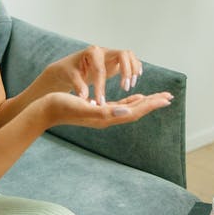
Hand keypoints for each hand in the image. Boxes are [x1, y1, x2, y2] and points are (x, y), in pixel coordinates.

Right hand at [39, 91, 172, 128]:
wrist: (45, 110)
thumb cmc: (61, 107)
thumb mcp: (83, 107)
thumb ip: (104, 111)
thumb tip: (126, 112)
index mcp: (106, 117)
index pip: (134, 111)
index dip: (150, 104)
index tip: (166, 99)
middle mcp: (107, 117)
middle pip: (136, 110)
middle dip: (152, 103)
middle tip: (169, 97)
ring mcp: (103, 114)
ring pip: (130, 108)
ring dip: (144, 102)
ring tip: (158, 97)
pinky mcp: (97, 109)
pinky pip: (120, 106)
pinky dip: (131, 101)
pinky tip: (135, 98)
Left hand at [47, 46, 142, 105]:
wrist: (70, 67)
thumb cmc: (69, 71)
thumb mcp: (70, 77)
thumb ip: (78, 85)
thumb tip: (84, 97)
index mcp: (92, 53)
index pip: (100, 70)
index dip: (101, 87)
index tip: (101, 102)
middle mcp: (104, 51)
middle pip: (123, 54)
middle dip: (126, 71)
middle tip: (125, 88)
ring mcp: (111, 54)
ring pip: (129, 56)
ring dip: (133, 70)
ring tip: (130, 86)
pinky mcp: (116, 61)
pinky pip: (130, 61)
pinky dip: (135, 68)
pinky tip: (134, 80)